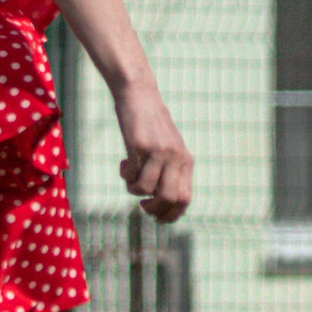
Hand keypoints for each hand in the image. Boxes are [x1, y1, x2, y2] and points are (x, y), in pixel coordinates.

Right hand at [114, 88, 192, 222]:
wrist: (140, 95)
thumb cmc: (151, 125)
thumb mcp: (168, 148)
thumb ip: (171, 171)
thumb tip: (162, 204)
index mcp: (186, 161)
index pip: (185, 200)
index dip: (170, 215)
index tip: (156, 216)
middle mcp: (176, 157)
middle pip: (168, 199)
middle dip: (152, 209)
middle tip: (141, 205)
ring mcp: (159, 151)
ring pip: (145, 189)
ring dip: (133, 189)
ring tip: (130, 176)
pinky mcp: (140, 145)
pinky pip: (132, 174)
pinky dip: (125, 174)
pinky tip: (124, 163)